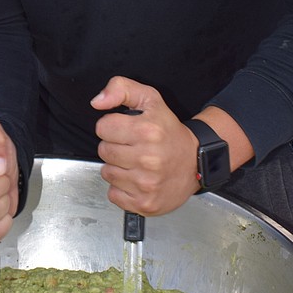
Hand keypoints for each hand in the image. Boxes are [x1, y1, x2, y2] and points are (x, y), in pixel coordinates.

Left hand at [91, 77, 200, 215]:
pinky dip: (122, 188)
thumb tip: (97, 102)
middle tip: (134, 147)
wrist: (196, 163)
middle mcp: (148, 158)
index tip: (127, 130)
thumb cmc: (170, 132)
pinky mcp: (144, 203)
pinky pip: (113, 194)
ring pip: (107, 173)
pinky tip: (137, 180)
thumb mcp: (150, 99)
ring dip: (118, 168)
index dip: (112, 126)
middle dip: (115, 147)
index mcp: (148, 131)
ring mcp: (146, 184)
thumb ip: (121, 89)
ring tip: (137, 164)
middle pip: (103, 151)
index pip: (103, 127)